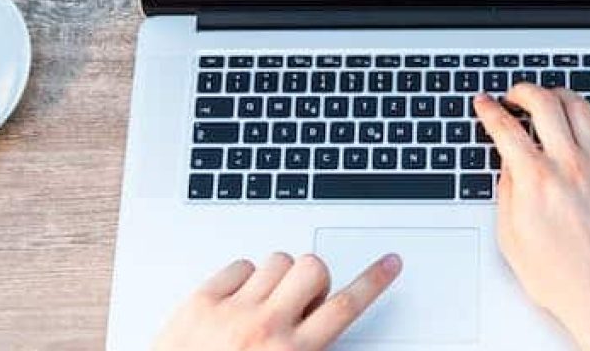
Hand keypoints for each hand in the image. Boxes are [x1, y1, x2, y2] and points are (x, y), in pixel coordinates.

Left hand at [153, 252, 401, 350]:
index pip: (344, 308)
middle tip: (303, 299)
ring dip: (279, 278)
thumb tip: (326, 328)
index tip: (388, 265)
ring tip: (266, 303)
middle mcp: (264, 329)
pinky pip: (238, 266)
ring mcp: (230, 311)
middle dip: (314, 280)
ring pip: (276, 261)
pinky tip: (238, 301)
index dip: (373, 281)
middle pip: (312, 270)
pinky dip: (243, 278)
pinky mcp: (200, 301)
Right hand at [475, 85, 589, 350]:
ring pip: (582, 109)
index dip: (489, 109)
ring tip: (552, 99)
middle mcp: (570, 167)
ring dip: (561, 95)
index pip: (505, 128)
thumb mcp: (512, 239)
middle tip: (516, 95)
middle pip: (544, 103)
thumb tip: (509, 164)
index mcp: (535, 182)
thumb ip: (507, 194)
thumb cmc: (563, 280)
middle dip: (524, 90)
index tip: (486, 103)